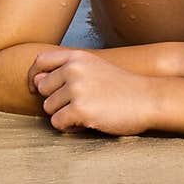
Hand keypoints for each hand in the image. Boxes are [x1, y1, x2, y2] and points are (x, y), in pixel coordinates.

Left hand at [28, 47, 157, 135]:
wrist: (149, 99)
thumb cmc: (123, 87)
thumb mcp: (96, 68)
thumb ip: (68, 70)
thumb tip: (36, 81)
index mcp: (77, 57)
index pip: (40, 61)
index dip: (33, 76)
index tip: (34, 88)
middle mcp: (73, 70)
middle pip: (43, 90)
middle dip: (56, 101)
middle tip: (78, 105)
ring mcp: (76, 89)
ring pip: (49, 108)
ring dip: (64, 115)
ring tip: (87, 113)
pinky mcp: (79, 109)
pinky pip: (58, 123)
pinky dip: (69, 127)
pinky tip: (88, 122)